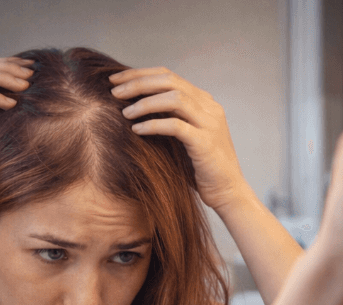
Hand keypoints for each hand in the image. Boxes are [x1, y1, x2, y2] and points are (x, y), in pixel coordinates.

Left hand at [110, 68, 248, 212]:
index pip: (169, 76)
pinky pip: (176, 126)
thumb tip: (134, 106)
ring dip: (145, 103)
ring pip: (174, 99)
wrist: (228, 192)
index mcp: (205, 102)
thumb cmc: (201, 167)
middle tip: (114, 92)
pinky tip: (137, 130)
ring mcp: (210, 124)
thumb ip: (170, 118)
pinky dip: (154, 125)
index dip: (141, 74)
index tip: (116, 80)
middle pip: (170, 81)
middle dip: (138, 83)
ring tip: (125, 112)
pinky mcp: (206, 143)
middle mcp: (210, 108)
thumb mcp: (185, 136)